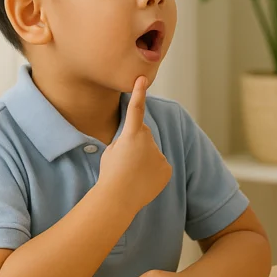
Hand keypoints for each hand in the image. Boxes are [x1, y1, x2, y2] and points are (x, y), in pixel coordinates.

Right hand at [97, 76, 171, 211]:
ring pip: (151, 152)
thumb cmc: (110, 174)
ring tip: (132, 174)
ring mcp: (159, 154)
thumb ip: (126, 140)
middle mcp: (148, 141)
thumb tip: (137, 140)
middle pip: (143, 135)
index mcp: (130, 134)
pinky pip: (159, 165)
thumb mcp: (111, 151)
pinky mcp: (167, 168)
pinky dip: (152, 172)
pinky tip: (142, 181)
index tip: (142, 78)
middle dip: (136, 144)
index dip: (138, 93)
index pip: (135, 109)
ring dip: (143, 160)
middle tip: (125, 162)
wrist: (118, 198)